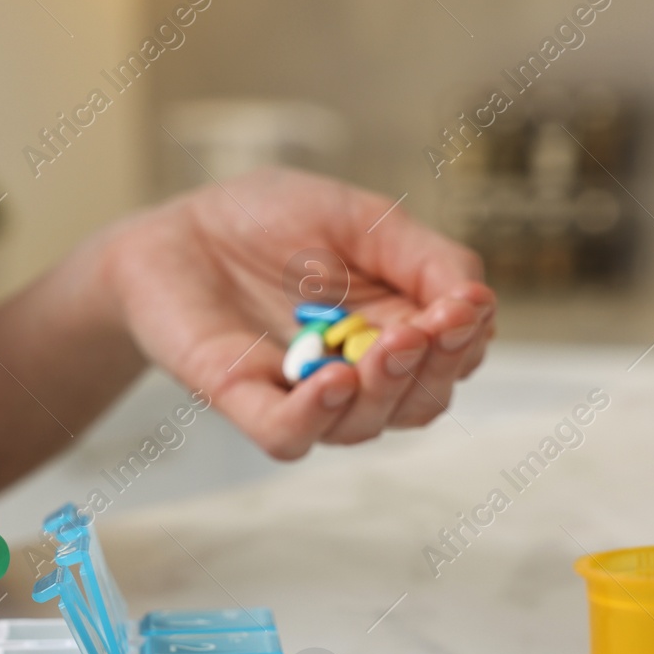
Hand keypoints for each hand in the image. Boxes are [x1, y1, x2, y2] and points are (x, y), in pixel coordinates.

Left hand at [106, 167, 494, 458]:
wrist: (173, 229)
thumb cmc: (266, 222)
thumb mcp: (360, 220)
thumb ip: (424, 257)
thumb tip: (479, 299)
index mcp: (392, 328)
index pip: (452, 359)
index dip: (467, 341)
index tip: (465, 305)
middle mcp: (355, 373)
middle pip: (419, 402)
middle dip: (434, 369)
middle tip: (426, 328)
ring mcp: (299, 392)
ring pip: (362, 424)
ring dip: (385, 390)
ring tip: (388, 346)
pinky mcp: (243, 400)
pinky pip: (288, 434)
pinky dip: (315, 416)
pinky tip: (334, 381)